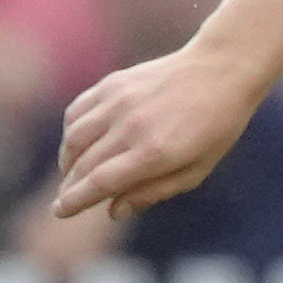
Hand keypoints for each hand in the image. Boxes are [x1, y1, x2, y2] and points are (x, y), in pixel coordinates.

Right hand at [41, 43, 268, 232]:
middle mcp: (131, 127)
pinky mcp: (112, 84)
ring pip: (74, 139)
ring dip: (67, 161)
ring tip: (72, 175)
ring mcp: (118, 102)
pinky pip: (77, 112)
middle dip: (69, 187)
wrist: (222, 69)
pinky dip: (71, 132)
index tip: (61, 212)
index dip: (75, 200)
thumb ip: (154, 192)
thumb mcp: (197, 169)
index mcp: (154, 152)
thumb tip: (113, 211)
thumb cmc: (216, 125)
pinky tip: (77, 144)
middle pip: (83, 165)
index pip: (100, 182)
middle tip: (64, 200)